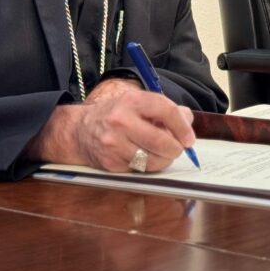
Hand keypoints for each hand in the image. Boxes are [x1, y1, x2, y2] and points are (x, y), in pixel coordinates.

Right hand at [28, 78, 195, 172]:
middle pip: (161, 141)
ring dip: (163, 160)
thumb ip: (165, 110)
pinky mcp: (110, 162)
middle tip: (178, 149)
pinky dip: (146, 166)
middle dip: (175, 148)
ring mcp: (114, 143)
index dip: (182, 127)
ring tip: (161, 153)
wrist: (80, 130)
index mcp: (132, 101)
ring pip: (152, 160)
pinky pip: (139, 170)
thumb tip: (187, 123)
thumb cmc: (116, 115)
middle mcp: (121, 121)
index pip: (166, 111)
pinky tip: (142, 156)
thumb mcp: (138, 103)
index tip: (189, 138)